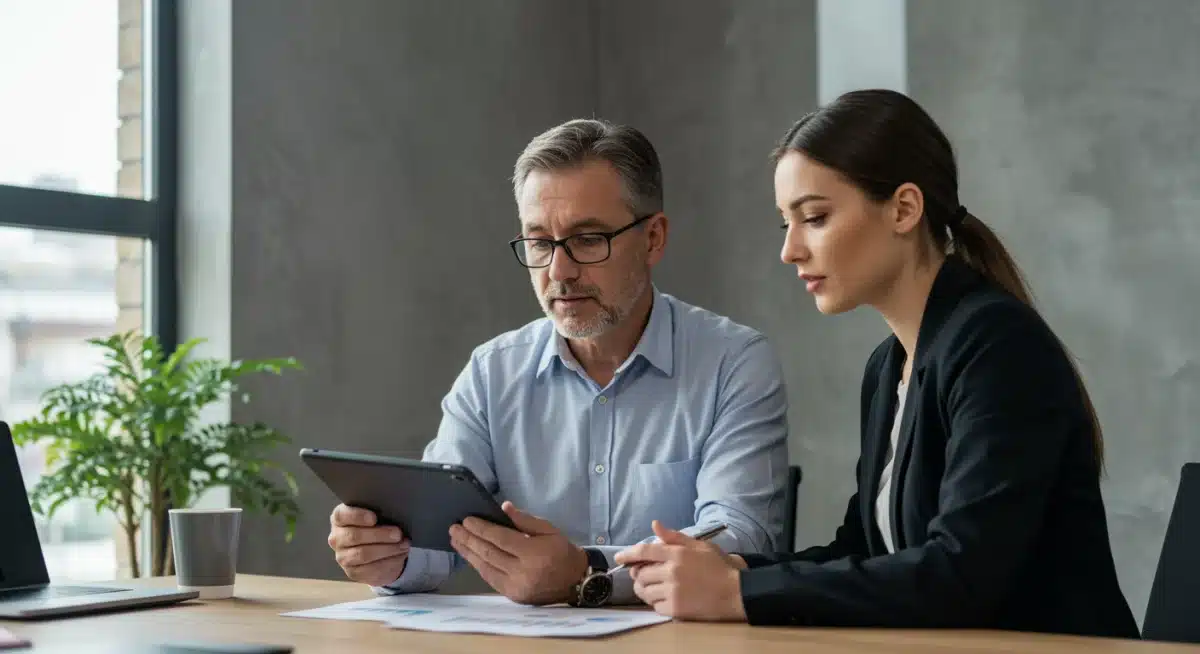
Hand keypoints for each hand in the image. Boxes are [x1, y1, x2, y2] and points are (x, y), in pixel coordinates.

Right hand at [328, 504, 410, 586]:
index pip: (341, 515)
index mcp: (339, 519)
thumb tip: (394, 512)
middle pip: (354, 536)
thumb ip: (379, 512)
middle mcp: (337, 538)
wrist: (377, 551)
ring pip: (363, 554)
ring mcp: (343, 557)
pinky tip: (400, 555)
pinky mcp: (353, 572)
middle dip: (379, 534)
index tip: (374, 518)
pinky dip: (389, 561)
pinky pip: (371, 569)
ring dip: (387, 549)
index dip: (357, 516)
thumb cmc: (376, 527)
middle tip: (398, 533)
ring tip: (403, 545)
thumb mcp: (377, 515)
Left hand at [449, 501, 586, 604]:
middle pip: (489, 553)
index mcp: (534, 553)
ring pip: (485, 567)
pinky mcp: (513, 596)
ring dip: (468, 553)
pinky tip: (470, 556)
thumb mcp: (549, 529)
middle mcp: (523, 572)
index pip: (501, 539)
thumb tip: (503, 508)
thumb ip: (525, 520)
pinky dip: (478, 566)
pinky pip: (490, 578)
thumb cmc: (562, 551)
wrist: (576, 581)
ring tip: (456, 541)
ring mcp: (516, 586)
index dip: (482, 529)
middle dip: (469, 539)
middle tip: (454, 529)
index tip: (467, 520)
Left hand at [614, 521, 747, 621]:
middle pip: (641, 573)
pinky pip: (654, 606)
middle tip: (644, 576)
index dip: (628, 554)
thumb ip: (675, 537)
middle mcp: (672, 571)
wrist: (735, 593)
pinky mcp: (675, 609)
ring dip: (645, 589)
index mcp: (677, 554)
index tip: (618, 558)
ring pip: (644, 591)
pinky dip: (657, 603)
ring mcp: (673, 591)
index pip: (644, 551)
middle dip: (639, 574)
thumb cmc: (718, 567)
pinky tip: (667, 598)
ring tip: (654, 588)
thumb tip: (654, 525)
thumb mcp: (700, 546)